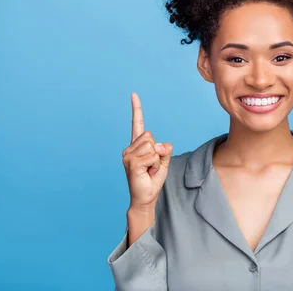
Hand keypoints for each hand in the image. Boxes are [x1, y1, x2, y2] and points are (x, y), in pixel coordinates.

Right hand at [121, 92, 172, 210]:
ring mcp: (128, 155)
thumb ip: (164, 150)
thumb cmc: (152, 179)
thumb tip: (160, 145)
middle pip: (150, 136)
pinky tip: (147, 173)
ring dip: (156, 159)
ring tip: (150, 170)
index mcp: (137, 146)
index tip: (134, 94)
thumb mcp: (163, 161)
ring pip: (152, 146)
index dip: (137, 109)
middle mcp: (129, 148)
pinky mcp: (131, 163)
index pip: (137, 124)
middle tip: (152, 165)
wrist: (145, 197)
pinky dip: (155, 165)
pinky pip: (152, 156)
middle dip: (157, 151)